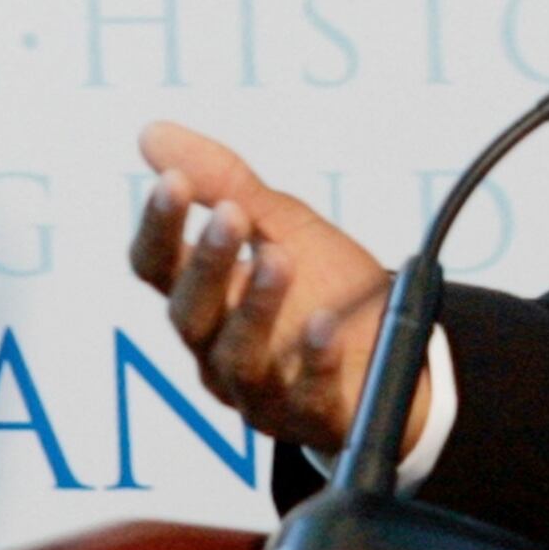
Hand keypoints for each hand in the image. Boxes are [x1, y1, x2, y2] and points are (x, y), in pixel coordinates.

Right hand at [126, 121, 430, 456]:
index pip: (156, 267)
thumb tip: (152, 133)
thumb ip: (225, 183)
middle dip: (207, 263)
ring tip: (279, 258)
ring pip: (237, 357)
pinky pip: (305, 396)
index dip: (159, 228)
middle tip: (231, 215)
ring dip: (255, 306)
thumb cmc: (325, 286)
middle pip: (189, 314)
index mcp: (206, 297)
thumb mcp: (283, 224)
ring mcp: (259, 389)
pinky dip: (314, 359)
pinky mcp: (311, 416)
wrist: (397, 350)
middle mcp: (217, 348)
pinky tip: (326, 325)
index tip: (174, 182)